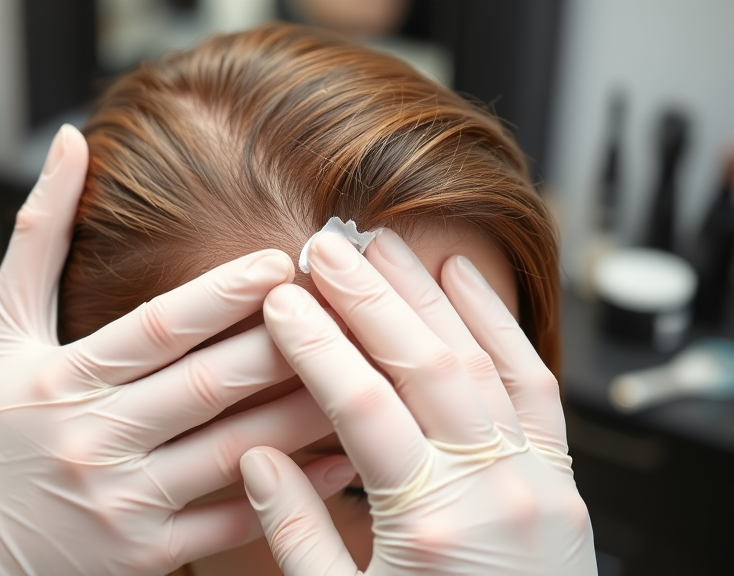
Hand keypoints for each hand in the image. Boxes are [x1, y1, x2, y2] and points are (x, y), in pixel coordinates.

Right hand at [0, 125, 347, 574]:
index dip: (223, 293)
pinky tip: (343, 458)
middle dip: (286, 345)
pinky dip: (292, 488)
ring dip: (305, 412)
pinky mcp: (143, 555)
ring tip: (366, 374)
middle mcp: (93, 440)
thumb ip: (37, 234)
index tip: (283, 261)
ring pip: (234, 451)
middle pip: (209, 385)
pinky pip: (232, 519)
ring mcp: (122, 503)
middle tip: (348, 309)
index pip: (156, 328)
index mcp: (62, 379)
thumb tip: (68, 141)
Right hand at [243, 232, 595, 574]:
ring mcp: (536, 479)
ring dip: (428, 296)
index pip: (362, 407)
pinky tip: (465, 281)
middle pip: (424, 365)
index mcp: (429, 526)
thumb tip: (256, 457)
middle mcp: (493, 490)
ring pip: (480, 361)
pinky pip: (535, 384)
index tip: (280, 300)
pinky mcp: (560, 478)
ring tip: (381, 246)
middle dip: (368, 298)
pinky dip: (499, 326)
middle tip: (323, 247)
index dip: (316, 346)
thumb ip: (296, 534)